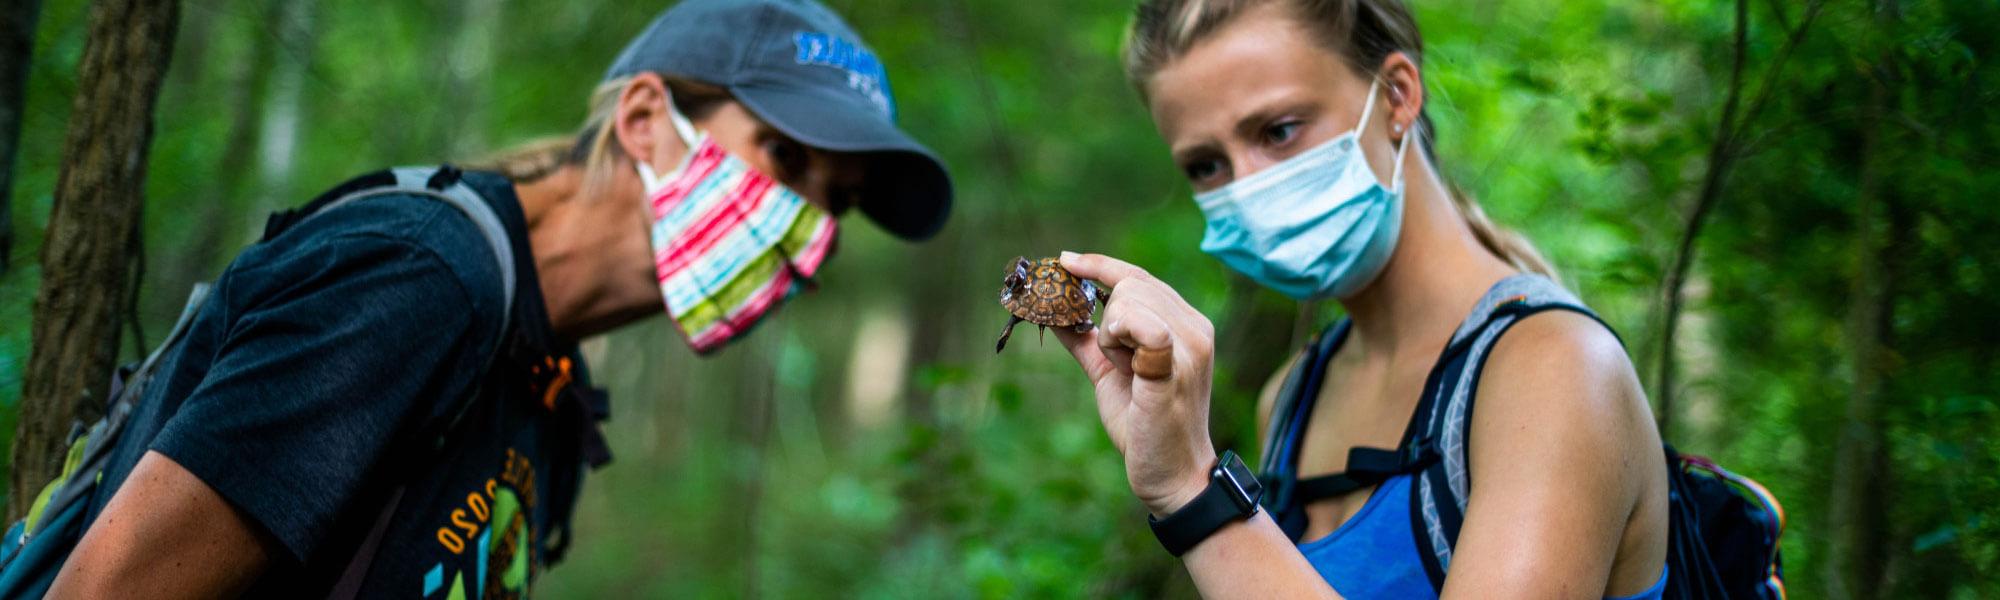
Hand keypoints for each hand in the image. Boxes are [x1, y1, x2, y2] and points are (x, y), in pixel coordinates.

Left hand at [1053, 251, 1217, 516]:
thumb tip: (1054, 314)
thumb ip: (1087, 342)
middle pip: (1129, 284)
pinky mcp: (1175, 365)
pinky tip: (1126, 365)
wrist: (1173, 476)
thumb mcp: (1110, 374)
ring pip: (1128, 299)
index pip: (1139, 276)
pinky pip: (1140, 323)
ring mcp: (1189, 344)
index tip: (1065, 260)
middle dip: (1107, 317)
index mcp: (1184, 324)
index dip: (1099, 265)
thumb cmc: (1146, 427)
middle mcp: (1194, 327)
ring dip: (1112, 335)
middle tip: (1119, 362)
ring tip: (1130, 373)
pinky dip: (1119, 337)